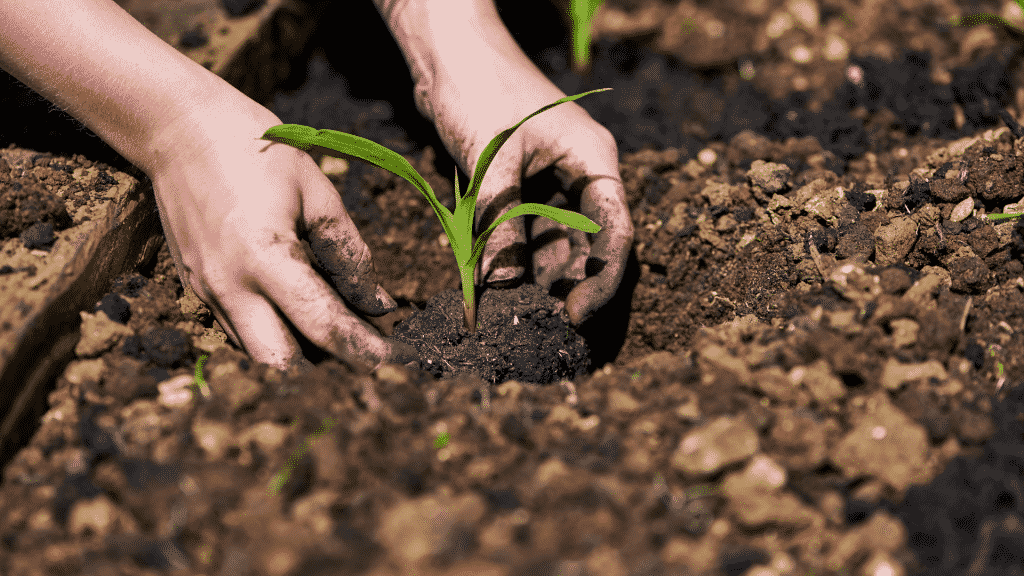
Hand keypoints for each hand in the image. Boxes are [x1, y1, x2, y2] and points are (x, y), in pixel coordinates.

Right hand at [146, 97, 418, 373]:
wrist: (176, 127)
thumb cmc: (254, 148)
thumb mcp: (315, 190)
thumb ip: (347, 250)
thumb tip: (377, 302)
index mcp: (264, 257)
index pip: (321, 323)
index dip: (362, 347)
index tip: (394, 359)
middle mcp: (229, 285)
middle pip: (280, 363)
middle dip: (323, 365)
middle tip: (363, 348)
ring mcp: (205, 290)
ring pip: (255, 352)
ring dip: (296, 351)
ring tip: (337, 327)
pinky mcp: (194, 286)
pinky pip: (237, 328)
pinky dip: (272, 330)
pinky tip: (298, 307)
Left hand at [425, 72, 633, 326]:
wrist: (447, 51)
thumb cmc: (479, 89)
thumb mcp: (492, 160)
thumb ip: (500, 222)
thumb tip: (502, 284)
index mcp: (594, 160)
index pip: (615, 231)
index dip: (600, 279)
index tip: (576, 315)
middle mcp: (580, 174)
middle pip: (589, 244)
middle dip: (567, 283)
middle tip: (540, 320)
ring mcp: (551, 182)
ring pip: (556, 242)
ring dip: (537, 274)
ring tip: (513, 306)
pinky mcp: (523, 186)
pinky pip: (527, 231)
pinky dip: (514, 255)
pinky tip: (496, 279)